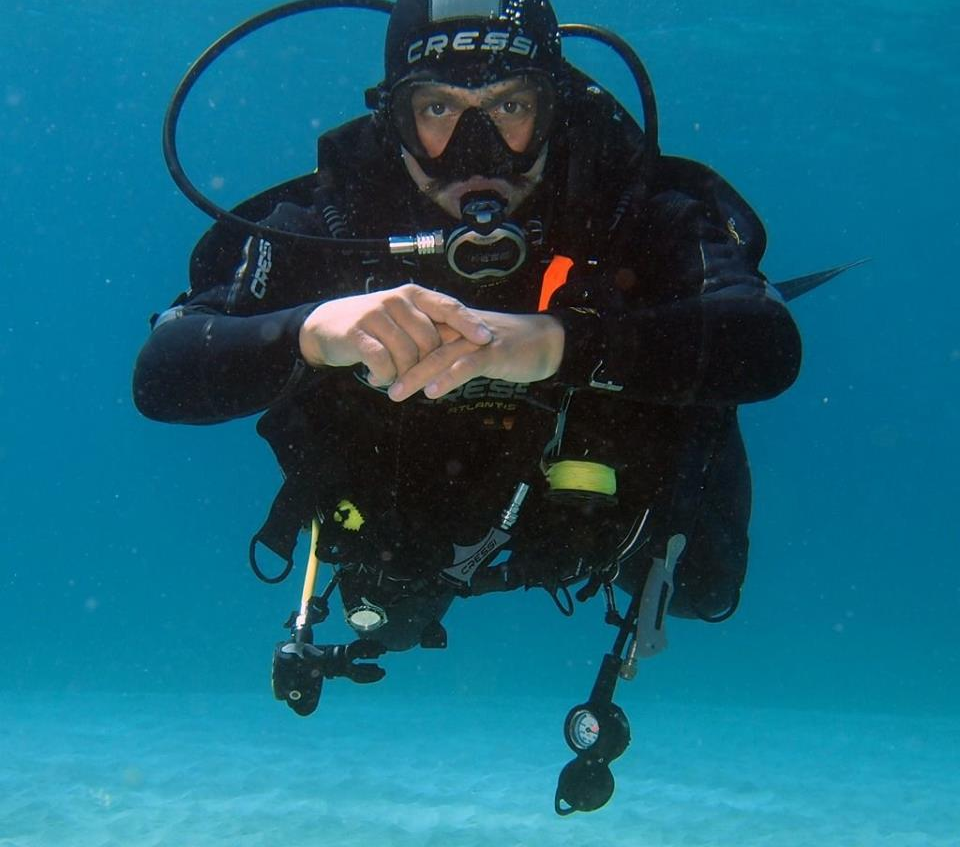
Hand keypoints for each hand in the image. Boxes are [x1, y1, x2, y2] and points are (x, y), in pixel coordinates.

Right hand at [299, 284, 492, 385]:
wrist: (325, 326)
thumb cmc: (373, 326)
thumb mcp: (403, 317)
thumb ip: (429, 324)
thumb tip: (465, 344)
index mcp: (413, 295)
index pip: (448, 306)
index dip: (469, 323)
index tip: (487, 339)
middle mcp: (396, 300)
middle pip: (429, 340)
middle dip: (427, 365)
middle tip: (416, 377)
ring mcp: (376, 315)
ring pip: (407, 354)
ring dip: (403, 374)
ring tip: (393, 378)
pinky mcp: (357, 333)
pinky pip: (383, 363)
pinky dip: (384, 376)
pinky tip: (378, 378)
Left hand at [387, 310, 564, 401]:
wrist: (548, 340)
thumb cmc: (511, 346)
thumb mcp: (474, 348)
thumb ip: (450, 355)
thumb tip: (425, 373)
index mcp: (454, 325)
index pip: (418, 336)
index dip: (396, 353)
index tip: (375, 370)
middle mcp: (462, 329)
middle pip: (422, 345)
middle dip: (398, 365)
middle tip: (375, 382)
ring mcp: (478, 340)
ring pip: (440, 355)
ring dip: (416, 375)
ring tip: (396, 392)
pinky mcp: (495, 352)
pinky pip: (468, 365)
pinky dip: (449, 378)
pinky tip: (433, 392)